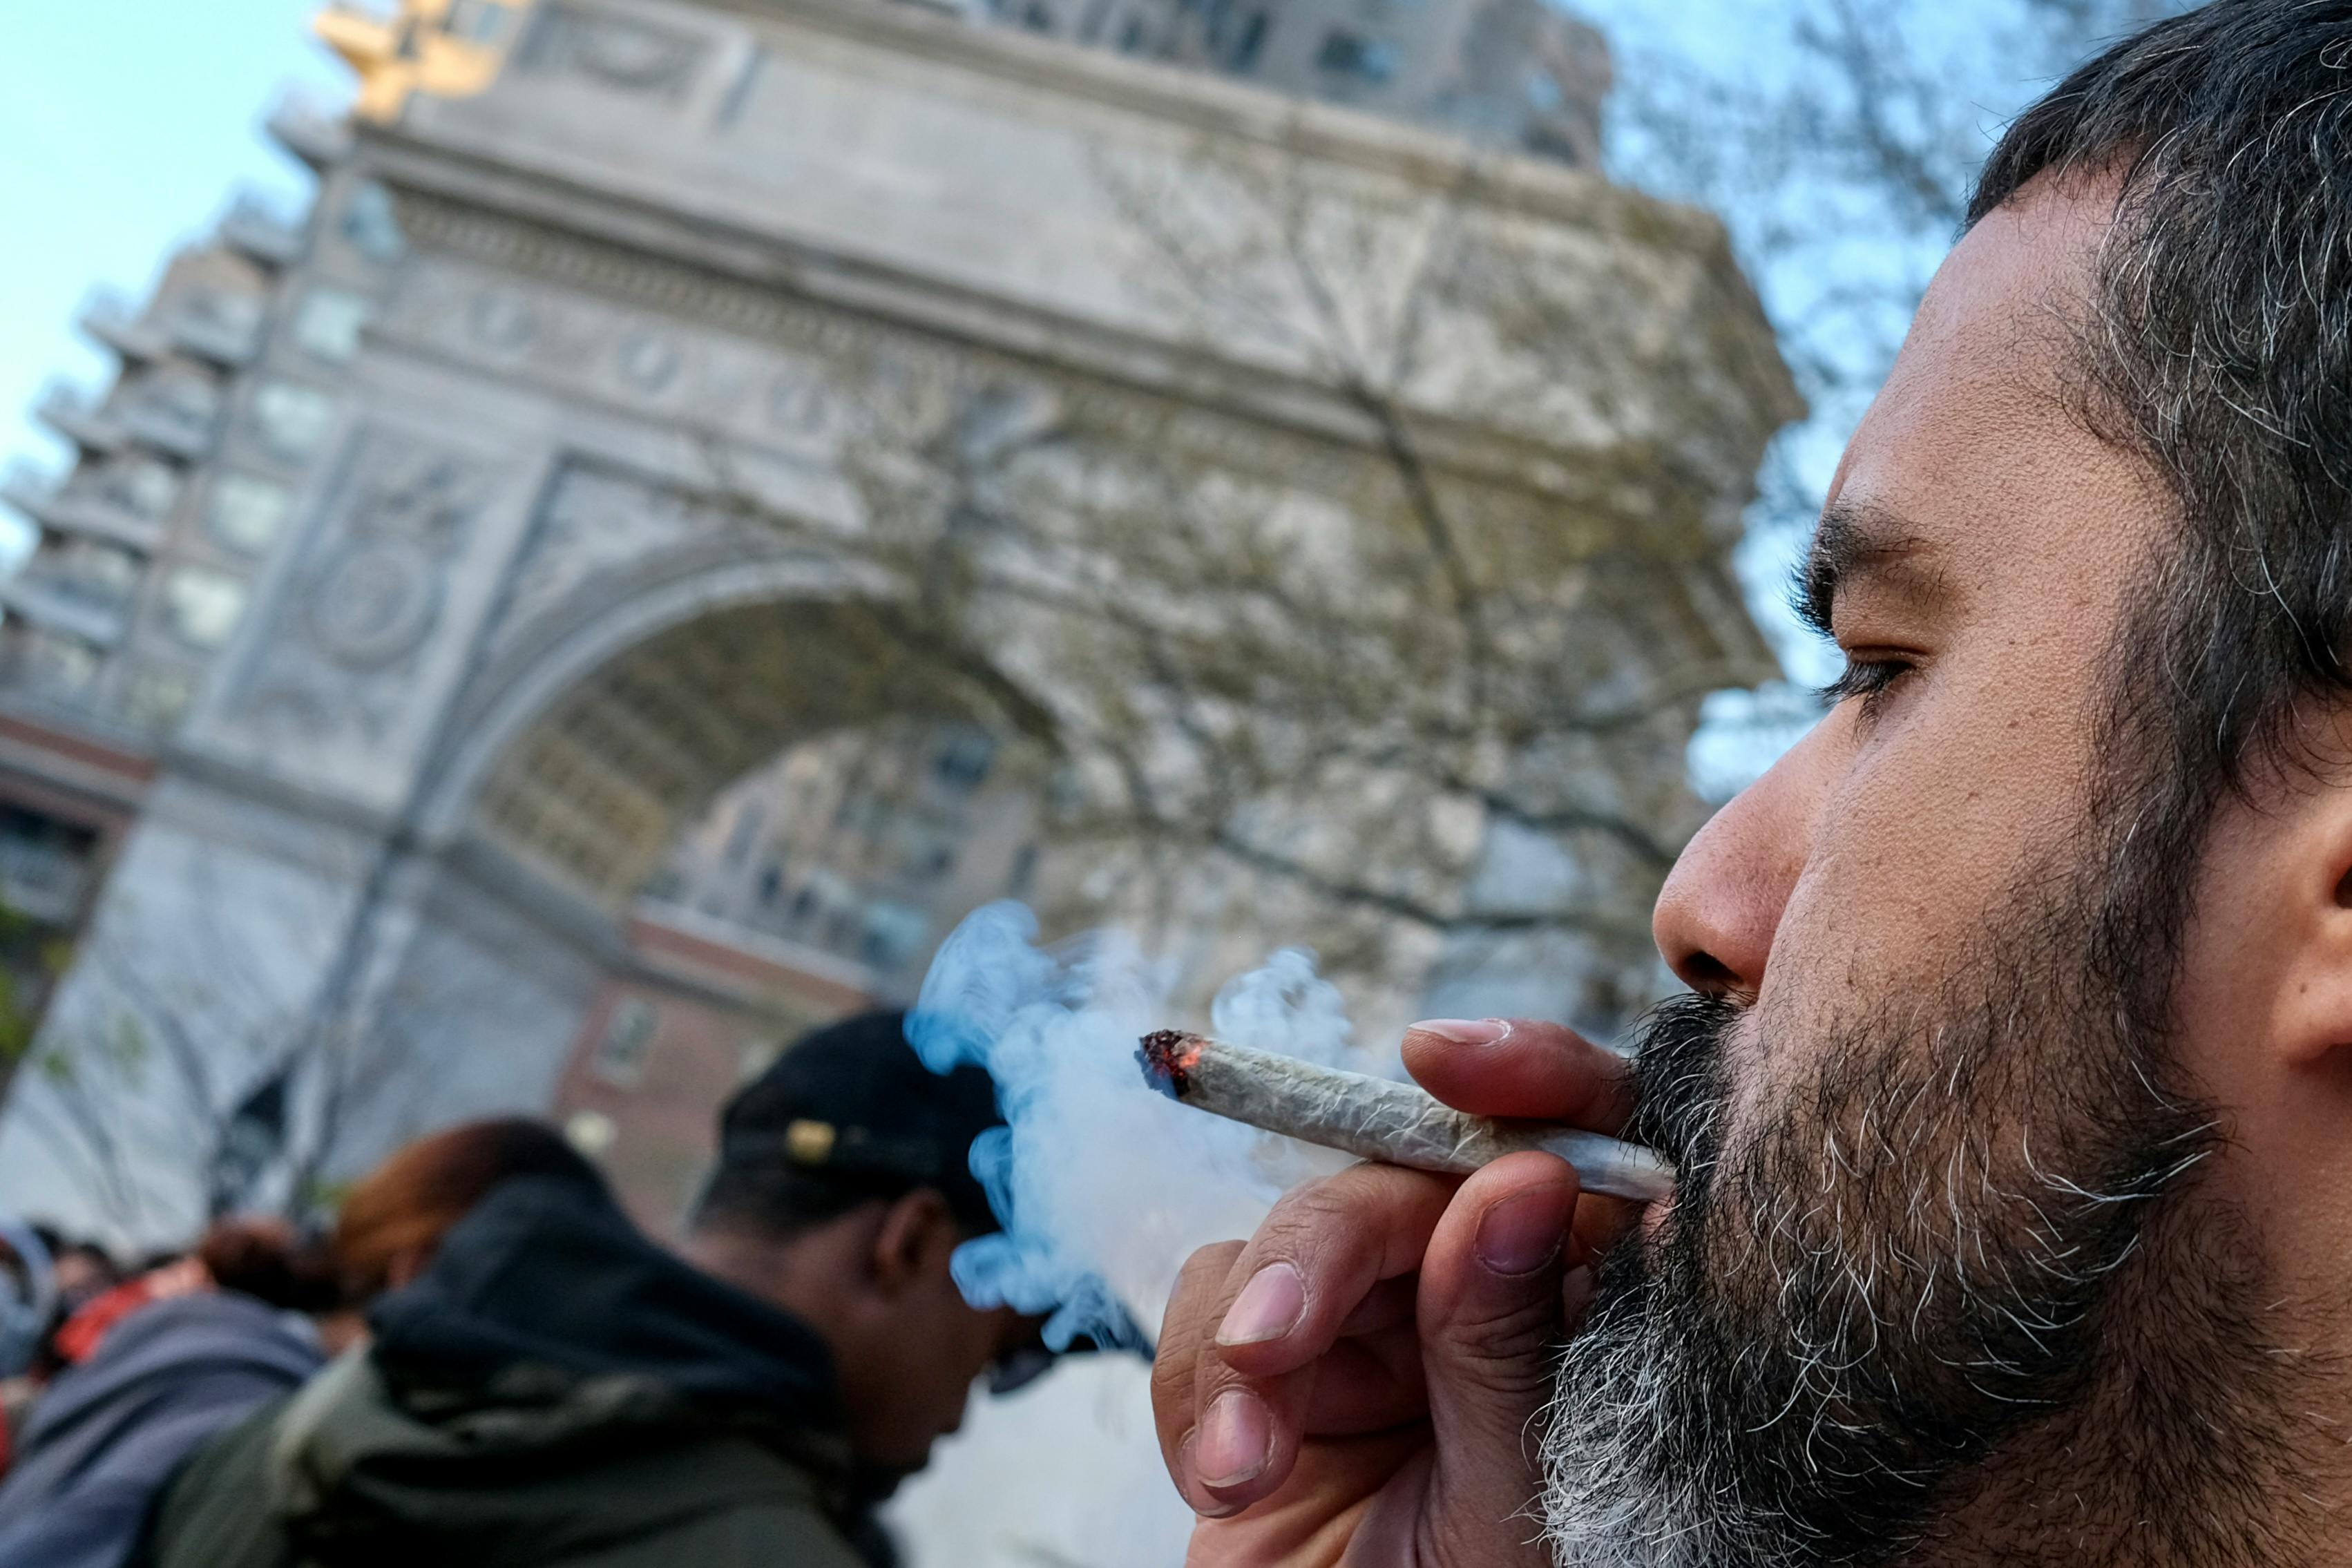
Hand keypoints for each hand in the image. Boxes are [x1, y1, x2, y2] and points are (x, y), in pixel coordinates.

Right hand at [1151, 1019, 1639, 1566]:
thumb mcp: (1522, 1507)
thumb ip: (1510, 1350)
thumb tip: (1515, 1179)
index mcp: (1590, 1310)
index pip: (1583, 1144)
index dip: (1527, 1077)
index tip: (1451, 1059)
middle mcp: (1485, 1294)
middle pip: (1408, 1177)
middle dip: (1324, 1252)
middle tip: (1276, 1345)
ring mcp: (1377, 1329)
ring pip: (1294, 1236)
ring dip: (1248, 1339)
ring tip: (1244, 1468)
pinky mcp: (1275, 1369)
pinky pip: (1213, 1313)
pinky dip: (1200, 1389)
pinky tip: (1225, 1483)